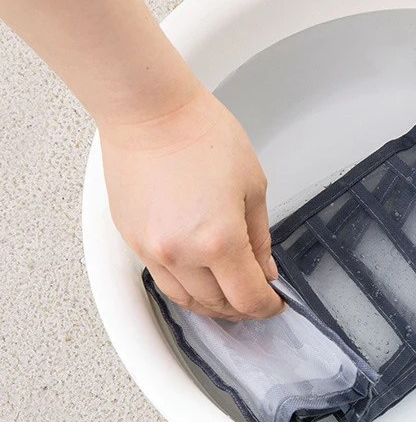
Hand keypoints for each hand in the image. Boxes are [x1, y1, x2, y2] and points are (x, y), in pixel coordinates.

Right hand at [99, 87, 284, 319]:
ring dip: (212, 306)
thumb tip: (264, 270)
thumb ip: (259, 237)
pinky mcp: (133, 241)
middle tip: (257, 298)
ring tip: (230, 297)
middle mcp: (181, 253)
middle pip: (217, 304)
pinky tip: (200, 280)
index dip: (267, 306)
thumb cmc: (201, 134)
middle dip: (242, 308)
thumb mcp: (252, 186)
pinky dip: (186, 288)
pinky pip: (162, 281)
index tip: (275, 302)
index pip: (247, 297)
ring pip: (186, 300)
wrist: (150, 113)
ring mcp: (152, 250)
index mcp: (219, 240)